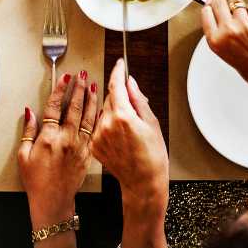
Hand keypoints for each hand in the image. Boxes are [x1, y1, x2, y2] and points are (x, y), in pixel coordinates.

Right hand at [18, 70, 98, 227]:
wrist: (53, 200)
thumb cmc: (36, 180)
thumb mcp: (23, 155)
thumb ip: (27, 131)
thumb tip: (29, 112)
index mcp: (49, 138)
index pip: (55, 107)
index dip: (60, 90)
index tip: (64, 78)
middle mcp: (66, 139)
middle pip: (74, 108)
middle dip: (78, 89)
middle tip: (81, 75)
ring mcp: (79, 146)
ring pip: (87, 117)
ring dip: (91, 100)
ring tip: (93, 86)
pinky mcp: (87, 154)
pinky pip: (94, 131)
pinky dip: (97, 118)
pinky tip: (100, 109)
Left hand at [89, 60, 167, 221]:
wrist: (143, 183)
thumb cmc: (153, 157)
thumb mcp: (151, 123)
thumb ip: (138, 99)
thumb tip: (130, 82)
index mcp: (123, 116)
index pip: (115, 84)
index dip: (117, 71)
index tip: (119, 64)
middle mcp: (106, 124)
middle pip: (109, 98)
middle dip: (119, 97)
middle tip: (134, 109)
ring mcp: (98, 135)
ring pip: (103, 112)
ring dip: (113, 112)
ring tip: (128, 129)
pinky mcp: (94, 145)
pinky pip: (99, 126)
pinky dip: (107, 126)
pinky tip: (120, 138)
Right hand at [201, 0, 247, 112]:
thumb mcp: (228, 55)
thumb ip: (221, 36)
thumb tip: (220, 18)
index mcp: (216, 41)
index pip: (206, 13)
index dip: (210, 7)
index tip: (212, 5)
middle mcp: (228, 31)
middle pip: (219, 2)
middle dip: (223, 3)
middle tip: (228, 8)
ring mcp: (245, 24)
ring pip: (238, 5)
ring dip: (243, 12)